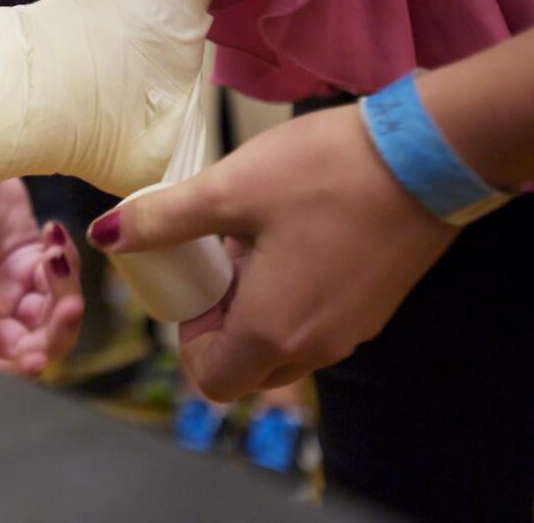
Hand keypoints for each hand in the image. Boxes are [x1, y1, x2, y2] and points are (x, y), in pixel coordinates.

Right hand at [0, 179, 82, 376]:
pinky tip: (53, 234)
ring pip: (53, 316)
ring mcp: (14, 287)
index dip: (9, 369)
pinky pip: (62, 279)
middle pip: (28, 346)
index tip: (34, 357)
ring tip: (56, 253)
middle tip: (69, 304)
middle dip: (53, 332)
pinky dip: (66, 261)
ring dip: (65, 292)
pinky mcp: (36, 263)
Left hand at [88, 104, 459, 400]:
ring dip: (255, 307)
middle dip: (219, 323)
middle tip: (219, 259)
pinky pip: (316, 322)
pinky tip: (296, 233)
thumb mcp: (228, 190)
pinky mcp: (374, 307)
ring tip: (257, 238)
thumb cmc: (324, 172)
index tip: (193, 280)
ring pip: (282, 345)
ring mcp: (351, 331)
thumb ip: (162, 220)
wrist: (429, 154)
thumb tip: (105, 235)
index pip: (210, 378)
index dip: (186, 336)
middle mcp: (314, 347)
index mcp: (272, 333)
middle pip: (246, 366)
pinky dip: (292, 296)